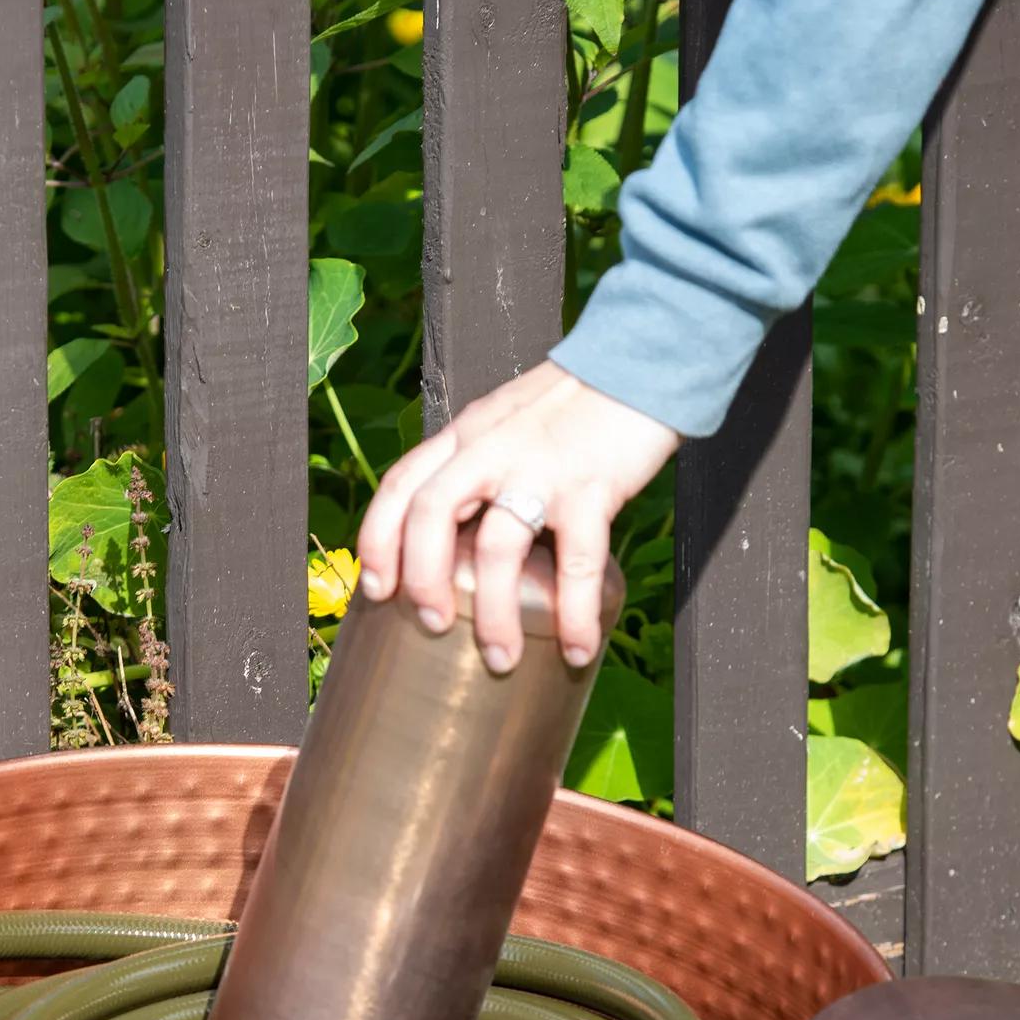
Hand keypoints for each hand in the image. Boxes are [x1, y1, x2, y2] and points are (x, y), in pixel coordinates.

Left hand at [357, 363, 678, 672]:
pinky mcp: (591, 488)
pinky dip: (575, 614)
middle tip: (432, 624)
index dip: (377, 539)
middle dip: (422, 579)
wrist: (642, 361)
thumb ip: (480, 462)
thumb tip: (462, 532)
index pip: (400, 484)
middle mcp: (491, 448)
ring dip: (493, 613)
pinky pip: (578, 564)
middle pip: (430, 515)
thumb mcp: (507, 421)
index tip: (378, 589)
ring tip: (500, 659)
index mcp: (466, 434)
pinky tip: (578, 650)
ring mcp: (541, 468)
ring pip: (498, 547)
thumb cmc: (576, 403)